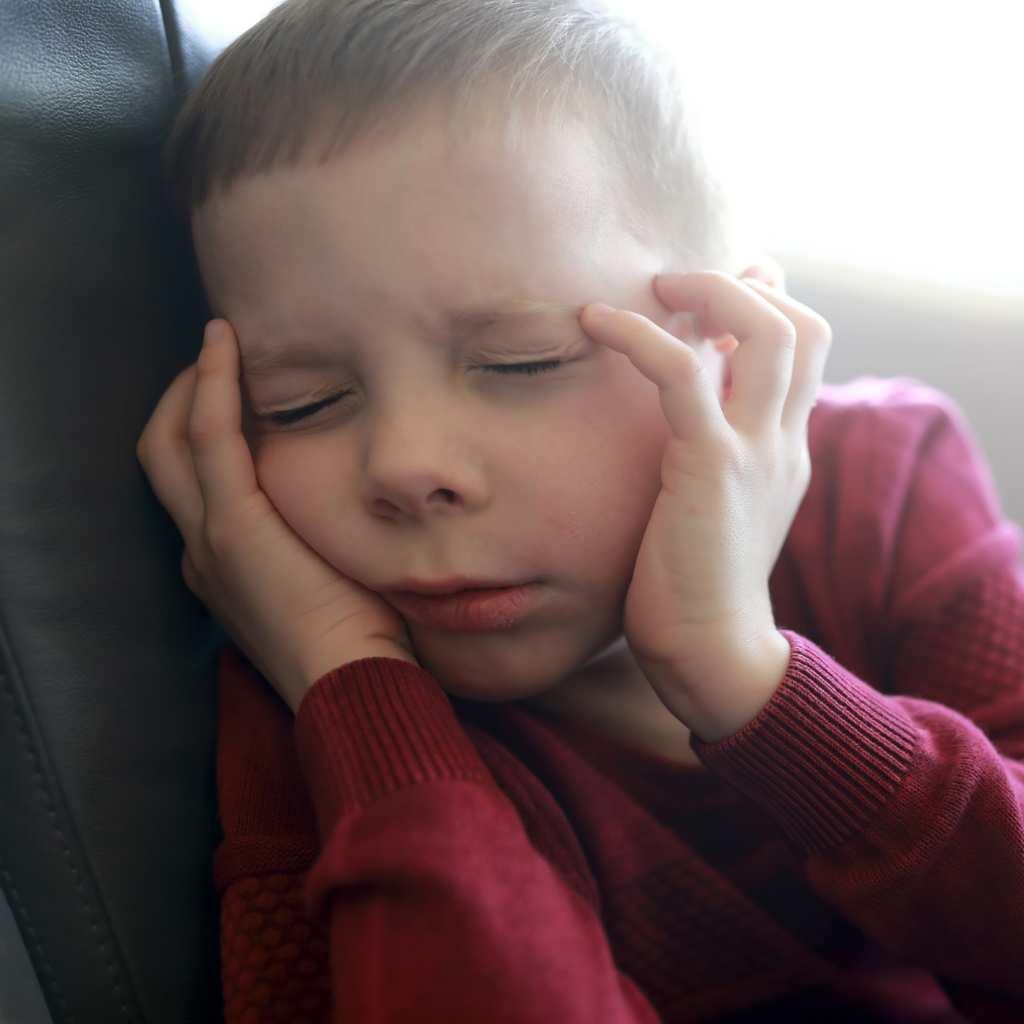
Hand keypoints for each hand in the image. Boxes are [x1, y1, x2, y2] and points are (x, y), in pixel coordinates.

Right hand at [136, 319, 417, 713]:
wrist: (353, 685)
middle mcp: (200, 550)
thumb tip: (362, 491)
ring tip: (223, 342)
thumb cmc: (361, 640)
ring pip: (171, 440)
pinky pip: (209, 438)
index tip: (234, 387)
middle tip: (219, 356)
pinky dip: (212, 387)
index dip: (201, 427)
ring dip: (194, 384)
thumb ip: (321, 534)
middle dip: (183, 399)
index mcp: (223, 565)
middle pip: (162, 454)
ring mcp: (209, 539)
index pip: (193, 481)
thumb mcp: (330, 577)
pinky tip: (225, 343)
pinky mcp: (233, 527)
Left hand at [577, 268, 831, 735]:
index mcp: (787, 450)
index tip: (713, 292)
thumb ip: (713, 452)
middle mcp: (784, 442)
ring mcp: (756, 452)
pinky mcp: (711, 467)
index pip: (806, 349)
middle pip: (801, 327)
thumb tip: (680, 413)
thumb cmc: (694, 584)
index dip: (767, 303)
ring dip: (708, 291)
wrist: (708, 652)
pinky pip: (682, 374)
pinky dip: (638, 336)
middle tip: (679, 281)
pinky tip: (593, 323)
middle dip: (744, 285)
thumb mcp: (717, 507)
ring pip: (765, 332)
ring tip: (652, 286)